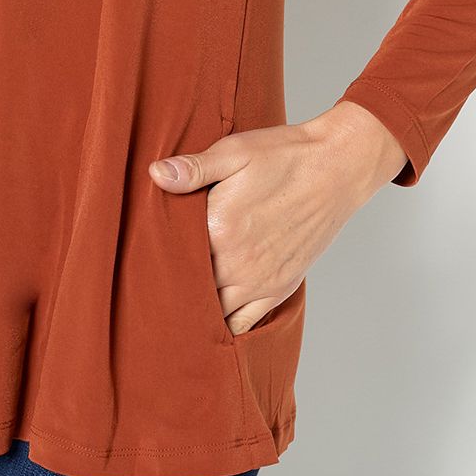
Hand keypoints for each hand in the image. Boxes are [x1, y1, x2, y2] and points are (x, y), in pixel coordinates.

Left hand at [146, 102, 409, 333]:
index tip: (138, 255)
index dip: (152, 257)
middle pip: (188, 290)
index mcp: (220, 229)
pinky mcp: (279, 288)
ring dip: (195, 308)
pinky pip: (244, 323)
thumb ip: (193, 168)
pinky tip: (212, 312)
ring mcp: (260, 282)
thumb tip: (155, 174)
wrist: (338, 168)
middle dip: (169, 286)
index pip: (171, 257)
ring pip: (213, 313)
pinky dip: (226, 323)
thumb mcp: (235, 151)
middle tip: (147, 282)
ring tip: (176, 297)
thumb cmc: (285, 155)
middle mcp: (238, 264)